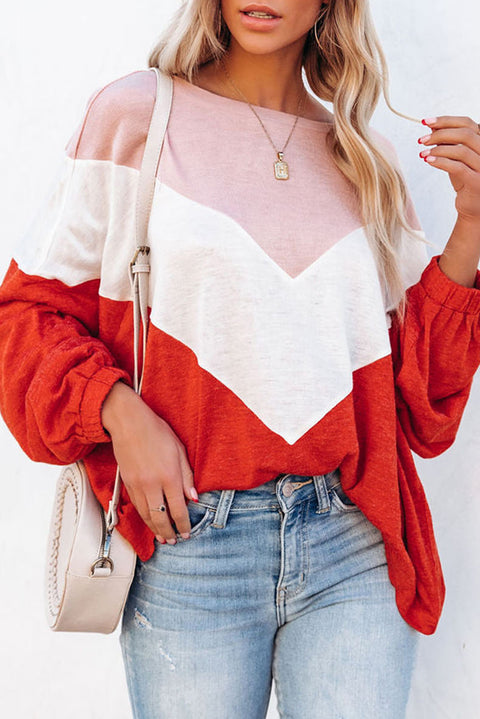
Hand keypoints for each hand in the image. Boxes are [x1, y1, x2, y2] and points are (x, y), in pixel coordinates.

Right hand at [101, 381, 196, 543]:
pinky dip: (144, 517)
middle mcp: (152, 484)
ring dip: (155, 529)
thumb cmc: (156, 431)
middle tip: (175, 541)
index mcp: (169, 476)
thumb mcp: (179, 449)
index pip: (179, 509)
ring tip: (163, 538)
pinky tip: (149, 521)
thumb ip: (187, 475)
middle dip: (169, 532)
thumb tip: (194, 497)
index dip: (183, 524)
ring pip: (147, 515)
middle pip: (161, 517)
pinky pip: (137, 506)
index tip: (187, 533)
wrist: (128, 422)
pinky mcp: (127, 483)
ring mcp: (137, 485)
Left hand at [419, 116, 479, 223]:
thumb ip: (448, 143)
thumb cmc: (465, 179)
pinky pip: (458, 168)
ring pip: (461, 150)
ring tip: (422, 153)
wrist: (472, 205)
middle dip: (440, 134)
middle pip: (465, 134)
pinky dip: (441, 162)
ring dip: (438, 150)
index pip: (467, 123)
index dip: (446, 120)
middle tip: (421, 139)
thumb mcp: (455, 158)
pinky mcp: (477, 182)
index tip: (426, 121)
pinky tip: (428, 161)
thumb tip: (432, 128)